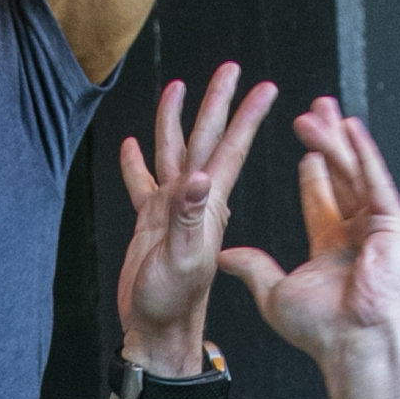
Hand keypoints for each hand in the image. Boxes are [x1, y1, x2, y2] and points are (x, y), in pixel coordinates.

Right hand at [116, 66, 276, 366]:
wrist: (156, 330)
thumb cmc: (172, 303)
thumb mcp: (185, 260)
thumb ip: (190, 219)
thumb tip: (199, 177)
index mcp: (209, 205)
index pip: (231, 149)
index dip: (247, 117)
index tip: (266, 87)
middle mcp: (195, 200)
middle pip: (205, 139)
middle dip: (216, 103)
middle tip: (230, 68)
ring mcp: (173, 209)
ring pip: (174, 152)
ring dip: (175, 120)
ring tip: (177, 87)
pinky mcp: (151, 222)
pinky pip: (143, 183)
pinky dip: (137, 162)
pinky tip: (133, 144)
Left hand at [220, 96, 399, 372]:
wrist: (353, 343)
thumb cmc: (320, 330)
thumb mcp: (275, 293)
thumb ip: (253, 267)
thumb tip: (224, 255)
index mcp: (334, 248)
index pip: (322, 200)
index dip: (313, 172)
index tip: (303, 147)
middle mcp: (359, 234)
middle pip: (342, 177)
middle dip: (327, 142)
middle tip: (314, 111)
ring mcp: (380, 228)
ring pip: (355, 172)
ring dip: (336, 140)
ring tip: (317, 111)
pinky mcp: (395, 225)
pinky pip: (377, 180)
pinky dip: (364, 153)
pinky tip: (350, 127)